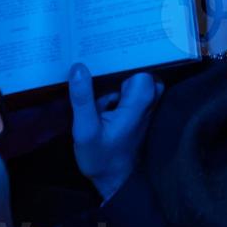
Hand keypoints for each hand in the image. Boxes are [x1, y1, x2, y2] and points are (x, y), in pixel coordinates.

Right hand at [69, 64, 162, 200]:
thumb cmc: (101, 158)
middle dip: (115, 63)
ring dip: (111, 76)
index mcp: (139, 101)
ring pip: (129, 77)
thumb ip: (83, 99)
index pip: (140, 65)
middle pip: (136, 68)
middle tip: (90, 53)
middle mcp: (147, 100)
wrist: (113, 181)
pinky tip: (91, 84)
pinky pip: (126, 88)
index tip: (102, 44)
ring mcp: (142, 104)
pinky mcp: (134, 109)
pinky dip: (112, 86)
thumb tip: (79, 67)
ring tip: (88, 67)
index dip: (123, 56)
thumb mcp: (85, 130)